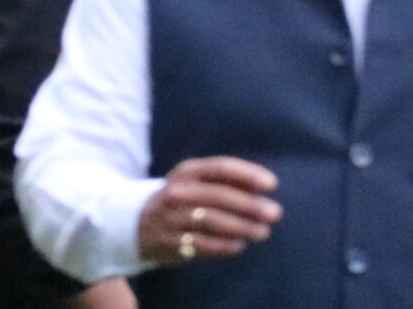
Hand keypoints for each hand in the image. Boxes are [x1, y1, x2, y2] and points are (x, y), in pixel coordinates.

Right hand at [137, 158, 280, 267]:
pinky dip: (224, 245)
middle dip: (249, 205)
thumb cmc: (181, 199)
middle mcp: (178, 192)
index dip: (246, 174)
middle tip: (275, 213)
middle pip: (218, 195)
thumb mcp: (196, 183)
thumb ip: (227, 182)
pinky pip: (202, 244)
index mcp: (187, 171)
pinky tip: (240, 245)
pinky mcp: (171, 242)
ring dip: (241, 227)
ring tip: (262, 232)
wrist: (137, 224)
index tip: (271, 184)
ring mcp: (172, 218)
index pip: (219, 167)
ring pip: (211, 221)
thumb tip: (261, 185)